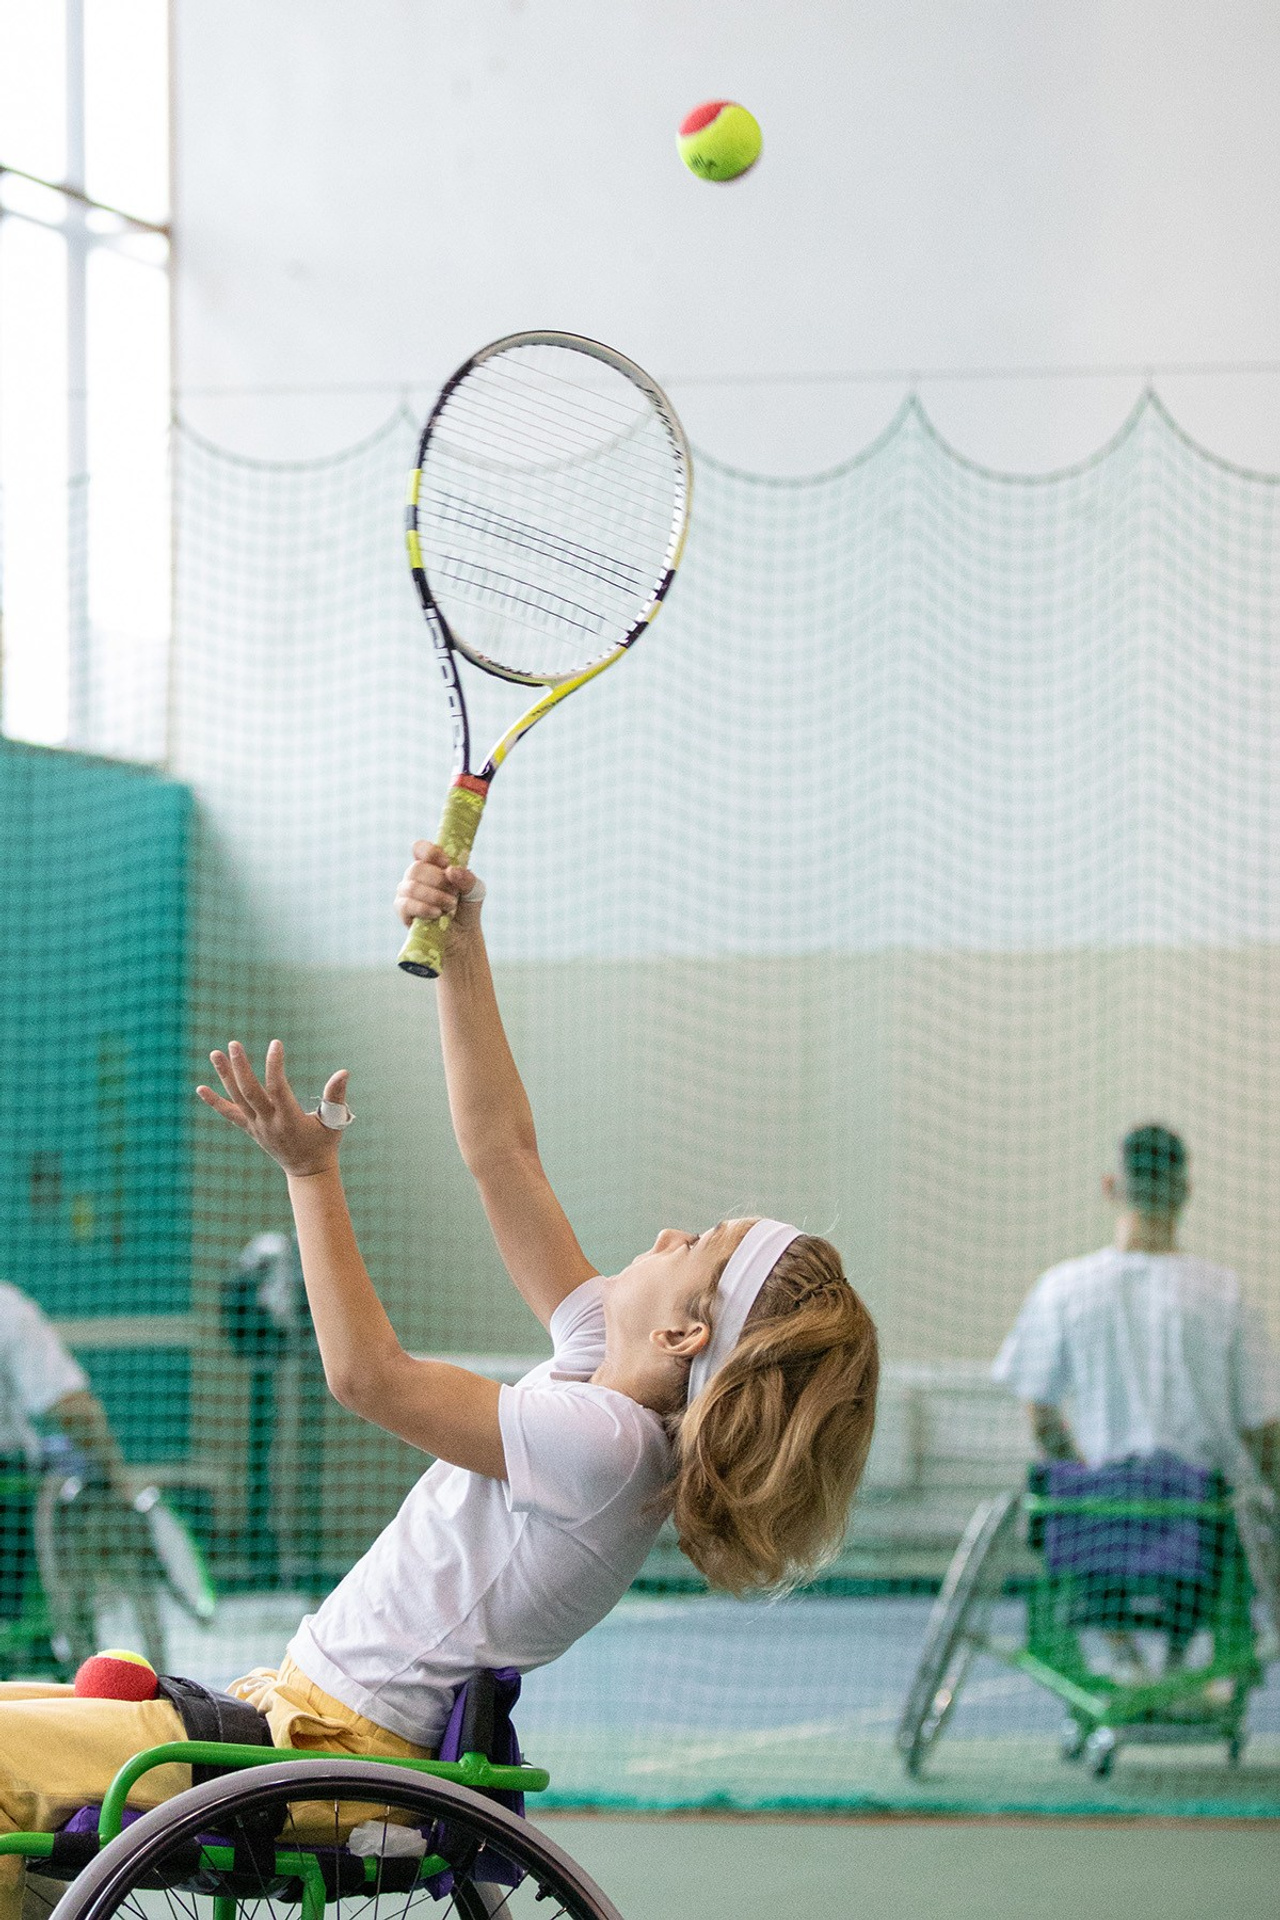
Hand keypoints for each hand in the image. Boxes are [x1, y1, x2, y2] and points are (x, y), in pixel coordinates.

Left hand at [196, 1039, 348, 1178]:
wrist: (307, 1171)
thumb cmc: (324, 1143)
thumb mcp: (334, 1121)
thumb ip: (336, 1097)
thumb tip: (344, 1072)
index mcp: (290, 1119)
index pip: (278, 1088)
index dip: (275, 1065)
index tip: (275, 1043)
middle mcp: (269, 1123)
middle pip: (250, 1092)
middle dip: (241, 1067)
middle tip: (234, 1044)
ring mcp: (257, 1126)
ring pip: (237, 1098)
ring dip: (225, 1075)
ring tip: (214, 1053)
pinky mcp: (250, 1129)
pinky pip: (229, 1114)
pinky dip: (214, 1101)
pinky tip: (200, 1088)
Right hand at [395, 842, 483, 944]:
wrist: (462, 936)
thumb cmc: (466, 908)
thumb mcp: (475, 891)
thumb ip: (468, 879)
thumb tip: (451, 871)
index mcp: (431, 865)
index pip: (420, 849)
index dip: (431, 853)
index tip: (447, 863)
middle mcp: (415, 876)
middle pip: (417, 868)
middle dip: (438, 881)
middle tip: (454, 894)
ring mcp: (406, 893)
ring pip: (411, 887)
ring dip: (434, 896)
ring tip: (450, 906)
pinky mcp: (403, 911)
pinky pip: (406, 905)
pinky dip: (424, 908)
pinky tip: (437, 914)